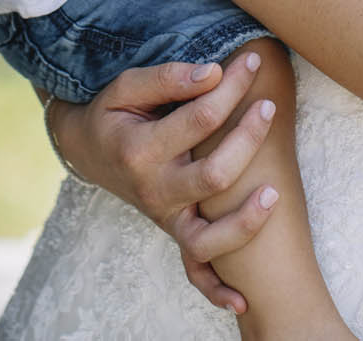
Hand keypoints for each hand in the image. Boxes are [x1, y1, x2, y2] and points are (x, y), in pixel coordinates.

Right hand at [49, 56, 278, 312]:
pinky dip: (216, 289)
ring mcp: (165, 217)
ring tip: (274, 192)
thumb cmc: (113, 114)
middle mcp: (154, 190)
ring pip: (208, 237)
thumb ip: (167, 78)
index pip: (200, 118)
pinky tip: (242, 299)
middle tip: (268, 104)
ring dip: (245, 222)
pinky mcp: (174, 232)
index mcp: (141, 150)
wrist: (88, 152)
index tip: (251, 63)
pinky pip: (194, 269)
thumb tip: (213, 73)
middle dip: (249, 139)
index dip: (231, 87)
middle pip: (214, 175)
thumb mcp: (127, 87)